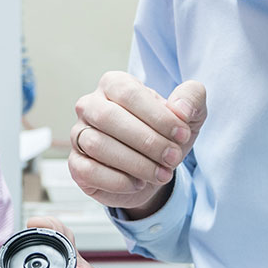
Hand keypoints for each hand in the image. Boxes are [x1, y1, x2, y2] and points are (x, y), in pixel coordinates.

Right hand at [69, 71, 207, 214]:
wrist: (153, 169)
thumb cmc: (165, 134)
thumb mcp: (188, 115)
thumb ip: (191, 98)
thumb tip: (181, 109)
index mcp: (114, 84)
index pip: (129, 93)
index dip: (158, 116)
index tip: (182, 135)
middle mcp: (90, 105)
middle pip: (108, 117)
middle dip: (147, 141)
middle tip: (173, 158)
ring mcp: (78, 135)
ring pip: (97, 145)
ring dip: (136, 163)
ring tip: (162, 174)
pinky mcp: (76, 164)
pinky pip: (89, 171)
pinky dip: (119, 181)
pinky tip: (139, 183)